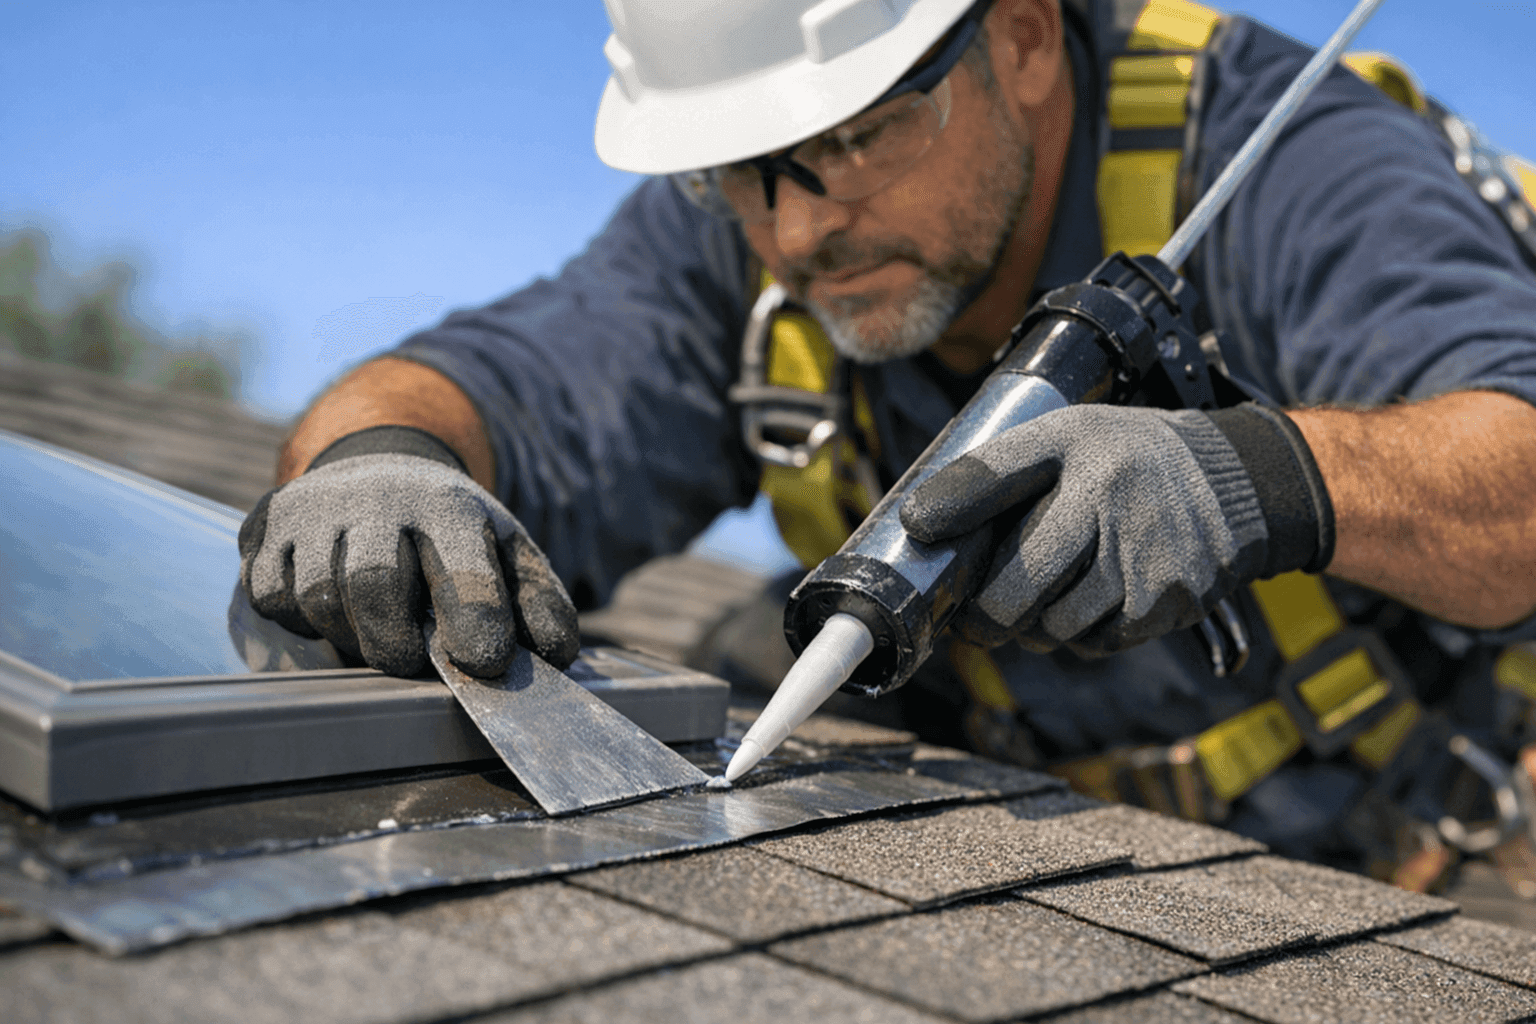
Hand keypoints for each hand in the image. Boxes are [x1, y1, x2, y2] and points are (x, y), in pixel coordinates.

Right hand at [239, 426, 578, 676]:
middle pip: (373, 584)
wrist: (379, 470)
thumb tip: (557, 656)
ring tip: (374, 630)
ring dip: (348, 635)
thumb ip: (539, 604)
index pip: (462, 569)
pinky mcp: (265, 524)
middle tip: (407, 662)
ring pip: (317, 598)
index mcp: (449, 508)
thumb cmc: (452, 535)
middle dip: (392, 642)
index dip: (474, 622)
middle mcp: (377, 498)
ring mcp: (314, 509)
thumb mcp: (509, 555)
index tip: (482, 663)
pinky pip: (271, 596)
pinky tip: (332, 607)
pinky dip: (300, 620)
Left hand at [900, 403, 1332, 656]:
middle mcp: (1109, 498)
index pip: (995, 477)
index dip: (948, 509)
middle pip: (1015, 587)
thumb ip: (993, 473)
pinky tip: (1087, 603)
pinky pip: (1093, 642)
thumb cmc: (1127, 462)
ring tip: (1039, 603)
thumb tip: (917, 524)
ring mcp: (1142, 556)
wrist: (1235, 485)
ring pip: (1051, 625)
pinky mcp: (1167, 602)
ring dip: (1033, 627)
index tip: (918, 530)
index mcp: (1077, 447)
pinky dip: (1078, 634)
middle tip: (974, 617)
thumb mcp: (1064, 439)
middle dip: (985, 614)